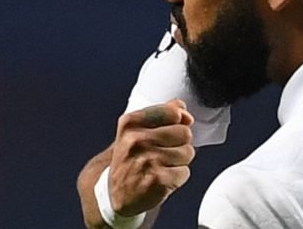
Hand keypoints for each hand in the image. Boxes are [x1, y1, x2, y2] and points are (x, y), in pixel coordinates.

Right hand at [108, 99, 195, 216]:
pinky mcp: (157, 181)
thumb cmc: (131, 159)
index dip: (176, 124)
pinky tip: (160, 180)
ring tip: (159, 168)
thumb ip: (161, 113)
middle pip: (185, 133)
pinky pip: (185, 172)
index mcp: (130, 123)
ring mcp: (147, 161)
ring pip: (188, 152)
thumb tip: (182, 107)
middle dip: (179, 145)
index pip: (174, 113)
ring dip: (178, 162)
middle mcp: (136, 140)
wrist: (113, 195)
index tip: (164, 134)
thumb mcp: (136, 131)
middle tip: (159, 155)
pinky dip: (177, 178)